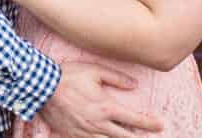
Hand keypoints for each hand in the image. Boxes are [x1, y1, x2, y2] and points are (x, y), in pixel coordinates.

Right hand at [40, 62, 163, 136]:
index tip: (160, 125)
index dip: (149, 123)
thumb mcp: (94, 71)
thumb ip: (116, 78)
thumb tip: (134, 85)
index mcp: (106, 107)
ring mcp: (85, 132)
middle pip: (125, 137)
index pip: (134, 120)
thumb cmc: (68, 76)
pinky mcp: (73, 135)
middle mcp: (98, 124)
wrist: (41, 87)